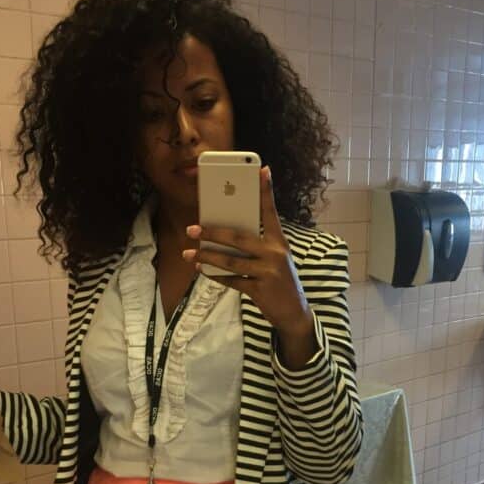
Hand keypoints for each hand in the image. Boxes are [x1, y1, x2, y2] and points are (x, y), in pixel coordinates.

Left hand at [183, 166, 312, 339]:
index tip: (262, 170)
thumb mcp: (276, 259)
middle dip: (213, 233)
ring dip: (207, 257)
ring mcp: (268, 272)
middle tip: (192, 229)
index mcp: (280, 242)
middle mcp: (275, 254)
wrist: (294, 313)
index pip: (271, 212)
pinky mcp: (260, 290)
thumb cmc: (281, 281)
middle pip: (239, 238)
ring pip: (231, 262)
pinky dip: (216, 276)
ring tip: (189, 253)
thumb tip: (225, 236)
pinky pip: (232, 281)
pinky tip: (202, 270)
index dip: (266, 191)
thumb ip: (258, 246)